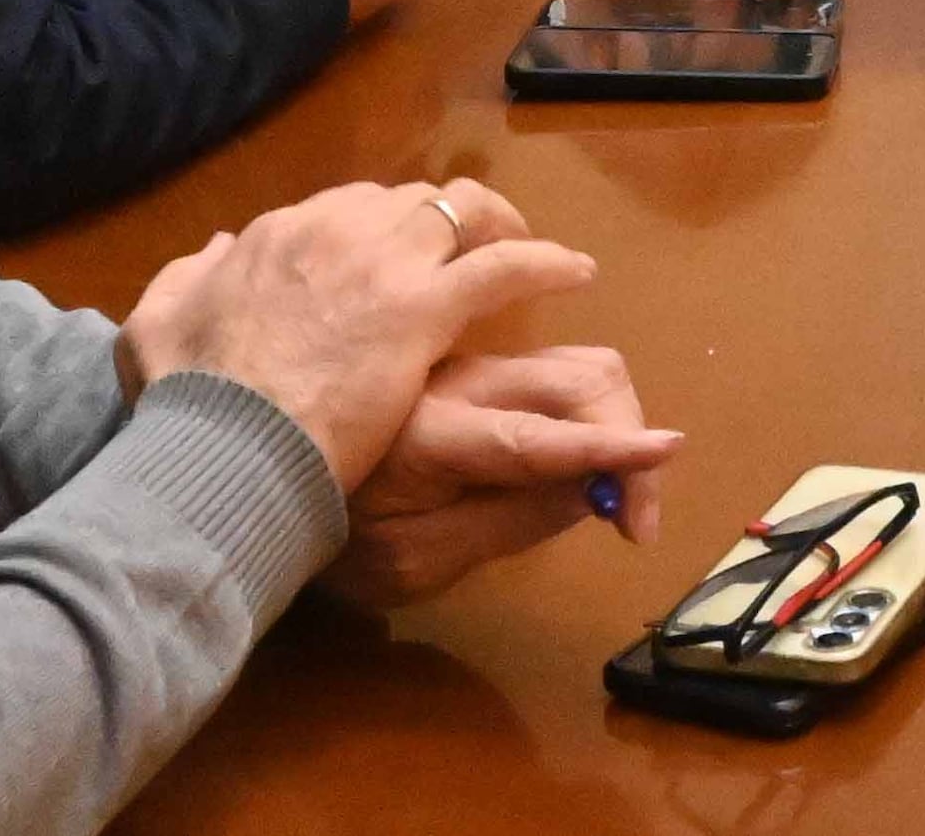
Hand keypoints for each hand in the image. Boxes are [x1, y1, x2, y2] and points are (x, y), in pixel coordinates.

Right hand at [117, 178, 594, 495]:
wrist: (227, 438)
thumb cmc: (192, 398)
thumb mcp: (154, 327)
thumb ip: (180, 281)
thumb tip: (211, 252)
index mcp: (275, 235)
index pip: (345, 208)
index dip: (379, 231)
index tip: (396, 257)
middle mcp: (334, 230)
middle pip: (409, 201)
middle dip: (441, 223)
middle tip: (466, 251)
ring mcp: (385, 263)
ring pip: (461, 213)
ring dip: (497, 225)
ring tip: (527, 246)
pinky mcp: (427, 306)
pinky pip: (506, 265)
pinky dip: (546, 263)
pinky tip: (575, 276)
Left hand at [323, 346, 683, 606]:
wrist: (258, 482)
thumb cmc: (336, 540)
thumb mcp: (417, 562)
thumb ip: (507, 523)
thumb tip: (592, 489)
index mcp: (433, 434)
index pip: (537, 439)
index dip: (608, 447)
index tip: (666, 451)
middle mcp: (459, 383)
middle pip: (580, 377)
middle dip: (628, 435)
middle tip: (636, 513)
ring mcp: (467, 367)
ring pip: (574, 362)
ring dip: (614, 415)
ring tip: (614, 479)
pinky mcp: (472, 366)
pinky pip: (551, 366)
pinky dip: (588, 403)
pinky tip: (585, 444)